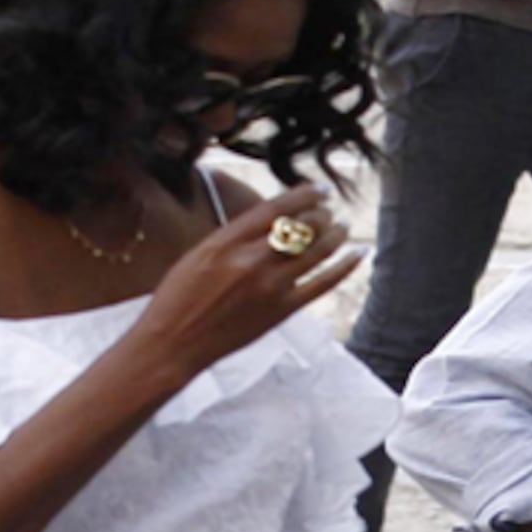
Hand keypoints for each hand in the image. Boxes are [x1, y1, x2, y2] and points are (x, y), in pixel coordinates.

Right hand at [127, 186, 361, 379]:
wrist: (174, 342)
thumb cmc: (178, 298)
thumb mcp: (198, 254)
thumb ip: (233, 238)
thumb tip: (268, 223)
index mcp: (226, 241)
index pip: (275, 209)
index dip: (304, 195)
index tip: (320, 189)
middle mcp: (251, 260)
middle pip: (300, 227)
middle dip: (320, 215)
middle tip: (327, 212)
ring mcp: (269, 286)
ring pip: (316, 252)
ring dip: (335, 235)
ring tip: (342, 227)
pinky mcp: (282, 310)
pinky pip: (323, 284)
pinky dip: (344, 267)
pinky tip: (357, 254)